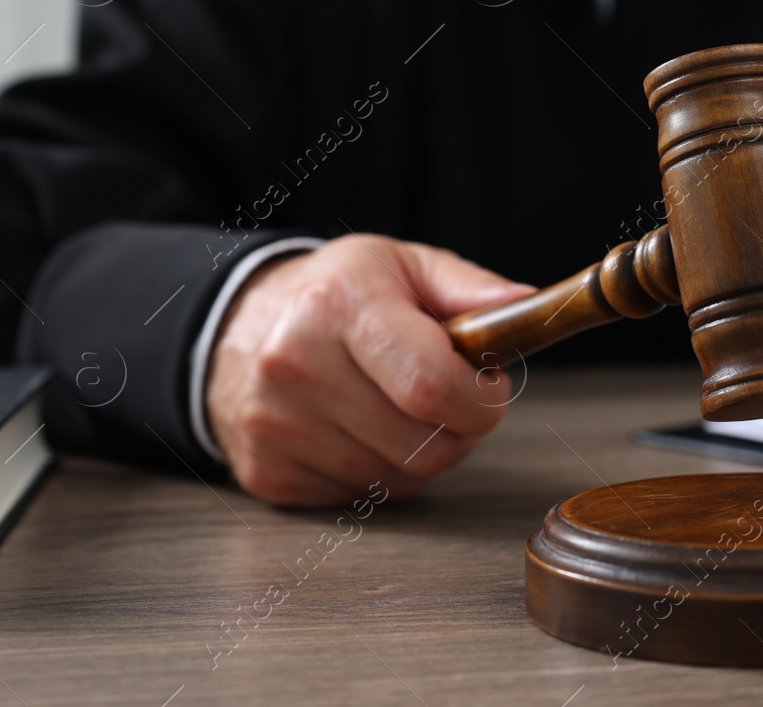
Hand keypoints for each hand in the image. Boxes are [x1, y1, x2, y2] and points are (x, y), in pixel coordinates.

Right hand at [206, 235, 533, 505]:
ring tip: (403, 408)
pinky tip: (363, 430)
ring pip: (400, 478)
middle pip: (425, 443)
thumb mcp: (402, 266)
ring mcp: (276, 426)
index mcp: (340, 305)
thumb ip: (470, 288)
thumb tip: (527, 309)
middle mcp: (297, 365)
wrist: (234, 328)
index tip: (488, 387)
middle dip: (460, 428)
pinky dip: (380, 471)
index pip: (432, 384)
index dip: (480, 399)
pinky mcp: (267, 473)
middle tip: (452, 397)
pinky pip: (363, 497)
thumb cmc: (334, 295)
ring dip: (422, 452)